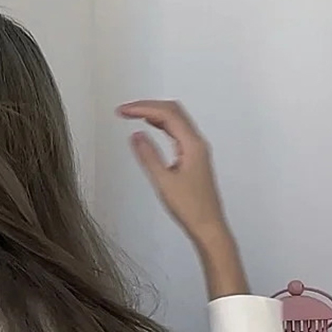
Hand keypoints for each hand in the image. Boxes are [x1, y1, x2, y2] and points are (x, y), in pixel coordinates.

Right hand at [117, 100, 226, 246]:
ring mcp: (196, 149)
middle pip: (173, 111)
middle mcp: (196, 142)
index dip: (143, 108)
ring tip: (134, 114)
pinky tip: (152, 128)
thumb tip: (136, 136)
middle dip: (149, 106)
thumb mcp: (164, 182)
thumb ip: (149, 156)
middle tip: (126, 110)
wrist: (208, 225)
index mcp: (192, 144)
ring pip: (176, 120)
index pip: (167, 114)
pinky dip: (162, 125)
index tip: (124, 111)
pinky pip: (177, 132)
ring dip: (155, 114)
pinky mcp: (193, 157)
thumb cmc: (191, 208)